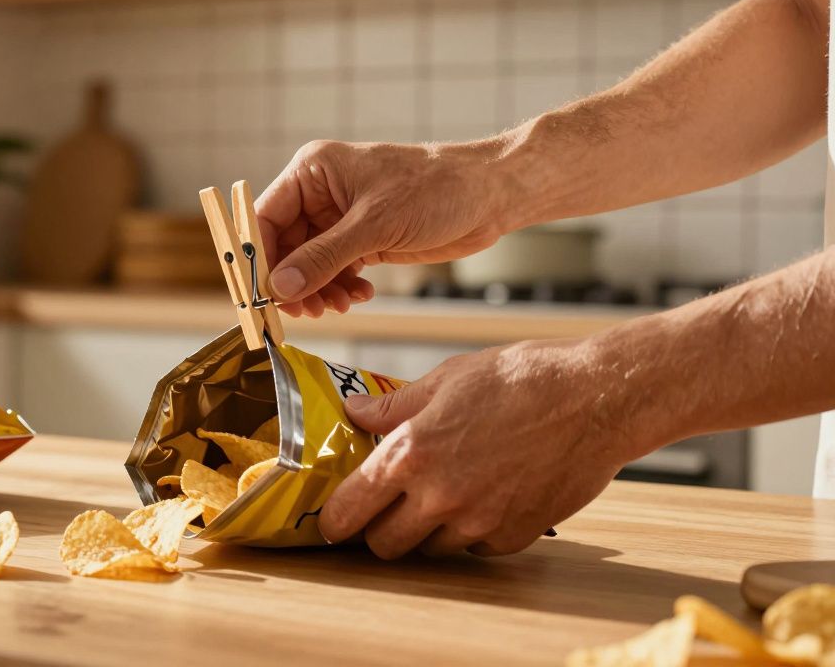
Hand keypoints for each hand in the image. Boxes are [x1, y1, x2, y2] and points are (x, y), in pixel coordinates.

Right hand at [255, 139, 514, 317]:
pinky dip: (341, 288)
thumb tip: (281, 287)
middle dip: (296, 282)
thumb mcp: (374, 224)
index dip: (262, 258)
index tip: (265, 296)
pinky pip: (334, 270)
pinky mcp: (361, 239)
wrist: (488, 196)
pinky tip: (359, 295)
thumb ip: (324, 257)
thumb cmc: (436, 189)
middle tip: (308, 311)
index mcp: (313, 172)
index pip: (266, 218)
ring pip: (309, 264)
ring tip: (340, 305)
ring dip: (320, 289)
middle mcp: (320, 193)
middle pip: (285, 247)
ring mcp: (340, 218)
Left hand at [319, 338, 640, 557]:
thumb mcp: (448, 379)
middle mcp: (440, 497)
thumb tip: (354, 412)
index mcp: (412, 454)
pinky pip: (475, 548)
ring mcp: (479, 522)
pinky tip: (481, 495)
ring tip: (440, 494)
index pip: (351, 510)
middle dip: (377, 530)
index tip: (331, 521)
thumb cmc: (522, 379)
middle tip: (384, 508)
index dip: (334, 521)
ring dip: (425, 530)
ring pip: (430, 549)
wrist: (596, 399)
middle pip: (385, 544)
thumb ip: (394, 406)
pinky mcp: (514, 535)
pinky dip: (470, 531)